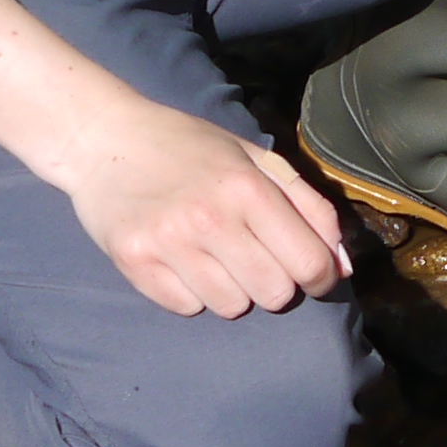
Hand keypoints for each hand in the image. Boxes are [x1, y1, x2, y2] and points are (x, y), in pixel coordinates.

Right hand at [59, 102, 352, 314]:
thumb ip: (308, 208)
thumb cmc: (190, 147)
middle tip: (258, 260)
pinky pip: (186, 308)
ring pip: (232, 307)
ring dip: (233, 290)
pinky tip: (182, 261)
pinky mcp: (133, 261)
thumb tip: (342, 267)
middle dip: (276, 284)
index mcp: (248, 187)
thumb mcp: (256, 160)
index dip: (321, 278)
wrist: (104, 139)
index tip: (313, 276)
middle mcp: (209, 217)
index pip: (309, 262)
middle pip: (274, 293)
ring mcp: (168, 242)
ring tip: (215, 257)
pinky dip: (192, 293)